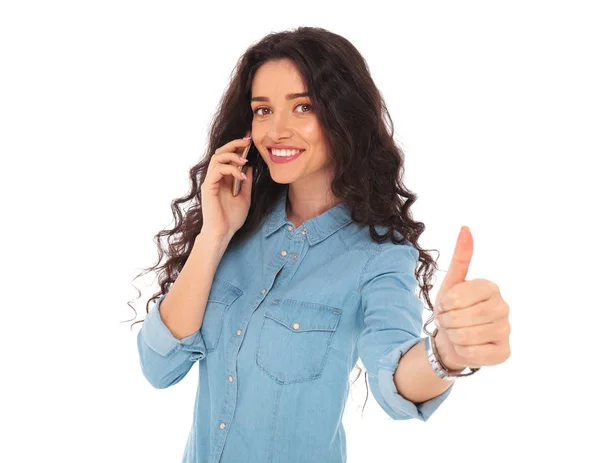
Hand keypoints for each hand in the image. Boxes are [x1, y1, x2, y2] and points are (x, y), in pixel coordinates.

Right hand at [200, 132, 253, 237]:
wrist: (223, 233)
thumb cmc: (232, 218)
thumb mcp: (245, 196)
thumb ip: (246, 182)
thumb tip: (249, 167)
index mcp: (223, 178)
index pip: (227, 156)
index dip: (237, 146)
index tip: (250, 141)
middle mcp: (215, 177)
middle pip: (220, 152)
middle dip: (234, 144)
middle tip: (247, 141)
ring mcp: (210, 181)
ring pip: (217, 158)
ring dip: (232, 155)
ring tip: (245, 160)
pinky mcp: (208, 187)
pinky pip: (217, 170)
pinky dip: (231, 170)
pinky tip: (241, 177)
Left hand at [431, 226, 510, 370]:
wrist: (452, 339)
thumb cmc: (452, 309)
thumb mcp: (451, 282)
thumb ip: (461, 257)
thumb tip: (466, 228)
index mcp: (491, 287)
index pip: (457, 296)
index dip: (445, 303)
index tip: (447, 305)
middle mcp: (504, 307)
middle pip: (462, 317)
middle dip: (448, 321)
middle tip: (450, 321)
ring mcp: (506, 330)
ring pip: (467, 336)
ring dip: (454, 336)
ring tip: (457, 332)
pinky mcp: (504, 352)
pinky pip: (474, 354)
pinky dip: (463, 351)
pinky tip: (467, 346)